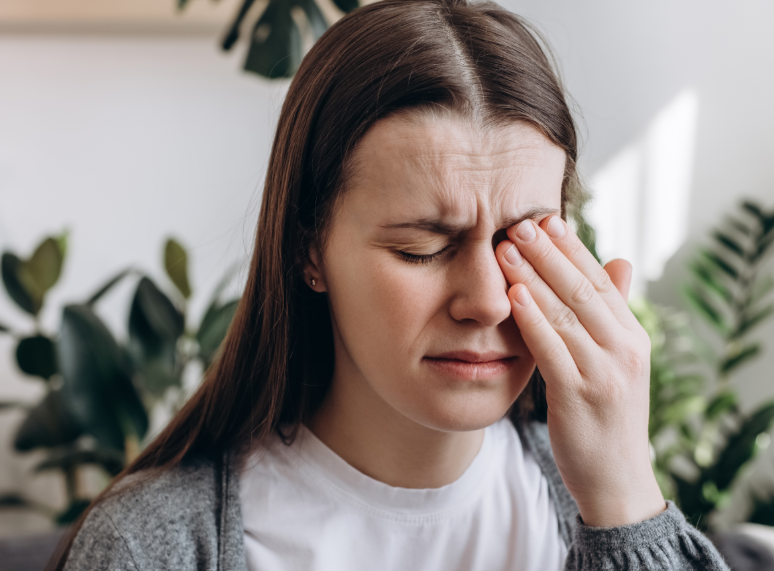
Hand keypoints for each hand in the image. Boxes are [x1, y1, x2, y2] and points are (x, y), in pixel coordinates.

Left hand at [496, 215, 664, 526]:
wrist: (617, 479)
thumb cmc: (608, 416)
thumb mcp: (618, 361)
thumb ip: (613, 313)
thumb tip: (619, 260)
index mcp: (632, 336)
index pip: (600, 281)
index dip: (573, 248)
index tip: (547, 219)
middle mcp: (624, 349)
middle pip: (582, 289)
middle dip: (549, 253)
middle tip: (520, 222)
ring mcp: (605, 372)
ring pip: (566, 313)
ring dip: (534, 276)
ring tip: (508, 247)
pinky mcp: (580, 396)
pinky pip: (553, 349)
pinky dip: (533, 318)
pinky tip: (513, 294)